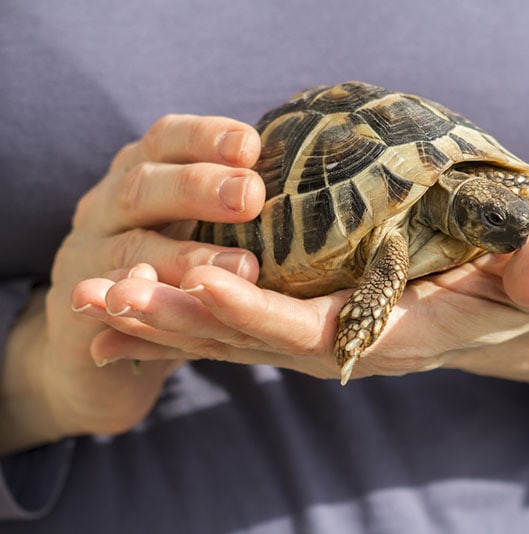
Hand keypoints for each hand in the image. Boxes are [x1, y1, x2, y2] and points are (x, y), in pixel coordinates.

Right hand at [1, 115, 265, 451]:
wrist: (90, 329)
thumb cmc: (166, 258)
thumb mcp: (192, 218)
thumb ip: (234, 195)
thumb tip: (317, 167)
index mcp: (142, 172)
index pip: (168, 140)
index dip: (206, 138)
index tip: (252, 144)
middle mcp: (109, 205)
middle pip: (145, 186)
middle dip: (199, 188)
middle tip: (252, 196)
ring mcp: (87, 256)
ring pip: (131, 249)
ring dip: (184, 256)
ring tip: (243, 266)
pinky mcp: (78, 309)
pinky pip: (104, 306)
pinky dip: (132, 303)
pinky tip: (161, 303)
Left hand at [75, 220, 528, 421]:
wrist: (501, 321)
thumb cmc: (515, 298)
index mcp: (385, 334)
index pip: (308, 328)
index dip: (255, 309)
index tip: (198, 277)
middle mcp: (339, 343)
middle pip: (247, 336)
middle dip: (177, 316)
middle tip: (105, 291)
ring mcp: (317, 336)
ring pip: (229, 333)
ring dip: (161, 317)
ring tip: (93, 298)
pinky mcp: (306, 320)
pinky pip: (234, 324)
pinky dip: (179, 317)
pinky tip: (129, 310)